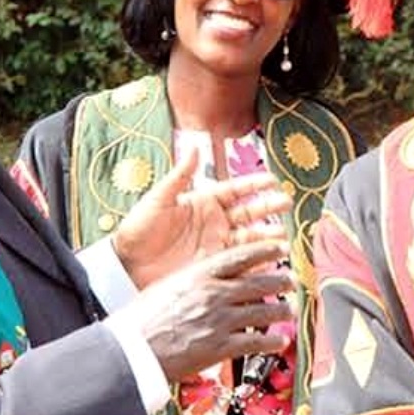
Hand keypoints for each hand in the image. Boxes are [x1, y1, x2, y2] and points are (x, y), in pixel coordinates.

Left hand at [113, 147, 291, 288]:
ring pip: (249, 240)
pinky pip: (240, 265)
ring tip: (282, 238)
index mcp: (204, 203)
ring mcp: (216, 246)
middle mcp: (215, 223)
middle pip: (249, 214)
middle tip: (286, 203)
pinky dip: (255, 265)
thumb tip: (193, 146)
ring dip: (267, 238)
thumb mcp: (158, 200)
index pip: (235, 190)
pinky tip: (268, 264)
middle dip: (269, 208)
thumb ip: (179, 176)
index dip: (254, 185)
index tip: (272, 179)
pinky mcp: (214, 268)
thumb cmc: (138, 229)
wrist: (126, 265)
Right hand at [125, 240, 295, 381]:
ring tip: (290, 310)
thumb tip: (212, 275)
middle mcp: (214, 294)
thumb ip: (194, 279)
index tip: (280, 246)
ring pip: (263, 311)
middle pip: (258, 283)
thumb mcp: (168, 285)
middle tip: (291, 279)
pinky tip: (280, 341)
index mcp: (199, 274)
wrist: (132, 349)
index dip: (265, 249)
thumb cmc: (142, 318)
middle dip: (280, 280)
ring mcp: (220, 320)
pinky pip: (256, 342)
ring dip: (282, 311)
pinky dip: (272, 342)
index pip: (240, 256)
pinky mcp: (221, 347)